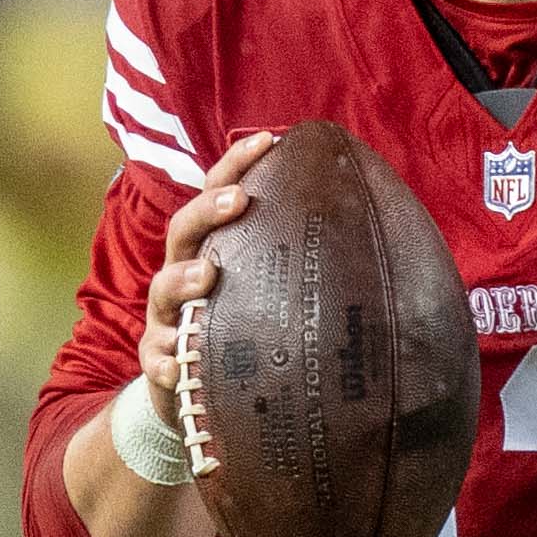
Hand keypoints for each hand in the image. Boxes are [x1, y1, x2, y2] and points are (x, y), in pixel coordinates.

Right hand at [135, 129, 282, 408]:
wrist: (204, 397)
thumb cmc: (247, 332)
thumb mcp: (271, 290)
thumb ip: (303, 261)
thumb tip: (379, 231)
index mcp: (211, 249)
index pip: (218, 194)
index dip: (236, 164)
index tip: (268, 140)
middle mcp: (183, 275)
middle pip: (184, 231)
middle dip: (208, 211)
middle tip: (239, 200)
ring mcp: (167, 318)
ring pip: (162, 290)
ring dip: (181, 279)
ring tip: (207, 275)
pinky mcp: (161, 363)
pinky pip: (157, 359)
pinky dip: (165, 359)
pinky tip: (178, 363)